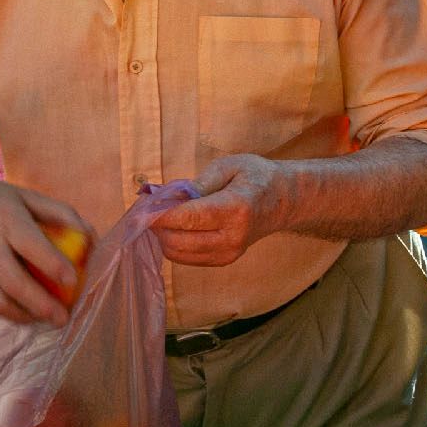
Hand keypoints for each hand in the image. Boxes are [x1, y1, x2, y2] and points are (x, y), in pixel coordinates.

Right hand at [0, 177, 91, 326]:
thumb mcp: (25, 195)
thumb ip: (59, 213)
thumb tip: (91, 236)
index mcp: (5, 218)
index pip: (31, 245)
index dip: (53, 264)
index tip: (73, 280)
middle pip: (14, 282)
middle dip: (41, 305)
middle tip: (62, 317)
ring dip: (24, 315)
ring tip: (45, 320)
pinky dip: (6, 314)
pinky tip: (23, 315)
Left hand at [152, 154, 286, 267]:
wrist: (284, 201)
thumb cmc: (257, 177)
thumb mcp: (231, 166)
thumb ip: (200, 182)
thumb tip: (169, 196)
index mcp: (236, 209)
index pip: (188, 218)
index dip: (160, 214)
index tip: (142, 205)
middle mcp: (233, 237)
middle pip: (178, 240)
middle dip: (157, 225)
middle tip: (148, 207)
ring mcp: (229, 253)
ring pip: (178, 253)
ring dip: (163, 236)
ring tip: (161, 215)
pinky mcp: (224, 261)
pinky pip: (187, 258)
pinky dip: (173, 244)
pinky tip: (175, 226)